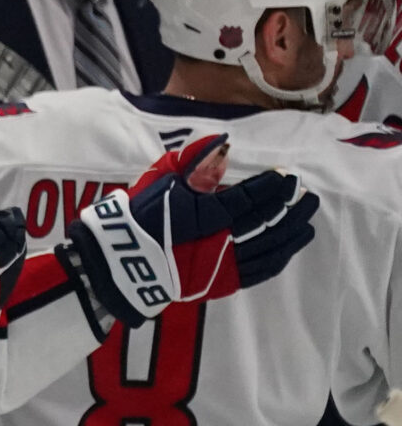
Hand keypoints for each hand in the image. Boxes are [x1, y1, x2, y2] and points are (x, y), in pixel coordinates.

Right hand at [57, 134, 317, 333]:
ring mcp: (222, 265)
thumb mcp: (159, 180)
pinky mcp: (221, 284)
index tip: (286, 175)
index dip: (271, 186)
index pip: (249, 197)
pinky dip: (279, 257)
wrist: (118, 263)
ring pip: (270, 247)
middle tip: (306, 194)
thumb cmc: (137, 216)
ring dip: (291, 231)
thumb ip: (192, 160)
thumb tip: (223, 141)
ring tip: (306, 217)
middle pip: (267, 222)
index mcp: (204, 213)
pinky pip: (260, 271)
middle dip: (289, 206)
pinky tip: (290, 245)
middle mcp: (220, 240)